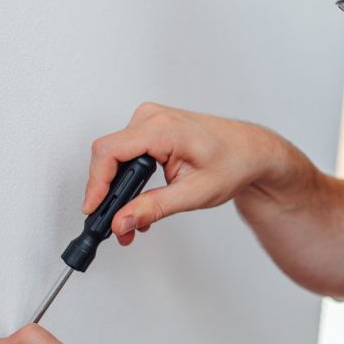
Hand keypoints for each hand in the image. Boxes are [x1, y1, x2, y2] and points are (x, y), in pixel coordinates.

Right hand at [84, 103, 280, 245]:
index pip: (109, 152)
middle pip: (108, 155)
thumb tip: (121, 221)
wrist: (250, 151)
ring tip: (131, 219)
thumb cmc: (233, 163)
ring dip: (119, 189)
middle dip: (108, 194)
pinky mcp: (151, 127)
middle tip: (117, 226)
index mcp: (163, 129)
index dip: (96, 183)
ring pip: (115, 156)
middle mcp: (152, 117)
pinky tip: (138, 201)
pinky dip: (128, 178)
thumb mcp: (193, 194)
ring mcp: (150, 119)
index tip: (93, 209)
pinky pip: (126, 151)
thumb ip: (153, 208)